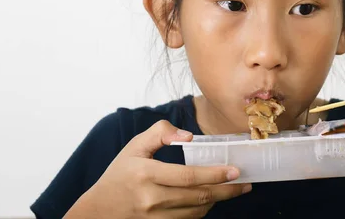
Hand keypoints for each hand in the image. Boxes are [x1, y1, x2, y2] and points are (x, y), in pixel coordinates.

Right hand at [66, 120, 250, 218]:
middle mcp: (151, 199)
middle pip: (198, 197)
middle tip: (245, 183)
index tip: (235, 170)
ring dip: (218, 200)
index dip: (215, 174)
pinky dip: (203, 210)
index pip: (188, 176)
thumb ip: (160, 133)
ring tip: (232, 189)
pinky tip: (212, 199)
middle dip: (227, 190)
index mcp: (146, 174)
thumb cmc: (120, 174)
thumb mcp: (135, 146)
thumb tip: (189, 137)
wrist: (99, 210)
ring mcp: (155, 217)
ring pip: (197, 211)